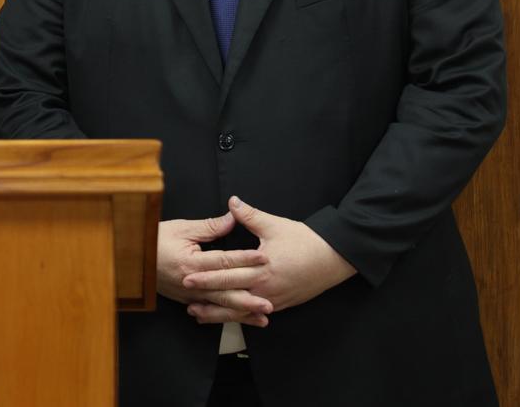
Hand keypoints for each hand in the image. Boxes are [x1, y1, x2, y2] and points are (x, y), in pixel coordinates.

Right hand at [157, 211, 272, 326]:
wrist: (131, 257)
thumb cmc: (155, 240)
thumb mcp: (181, 228)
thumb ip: (209, 227)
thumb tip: (232, 219)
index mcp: (190, 262)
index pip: (223, 261)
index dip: (245, 259)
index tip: (264, 258)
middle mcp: (191, 283)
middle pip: (225, 292)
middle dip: (249, 298)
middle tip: (269, 302)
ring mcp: (189, 295)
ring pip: (220, 306)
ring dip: (242, 312)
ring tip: (263, 316)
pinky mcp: (187, 301)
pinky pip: (211, 312)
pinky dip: (228, 317)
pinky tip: (242, 319)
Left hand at [182, 196, 356, 313]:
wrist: (335, 258)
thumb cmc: (305, 241)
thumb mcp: (275, 225)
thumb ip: (250, 215)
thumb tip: (232, 202)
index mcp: (261, 267)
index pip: (228, 273)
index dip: (206, 275)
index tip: (187, 275)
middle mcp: (266, 287)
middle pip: (230, 293)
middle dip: (206, 295)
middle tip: (185, 295)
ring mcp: (273, 299)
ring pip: (241, 310)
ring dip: (218, 313)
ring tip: (197, 314)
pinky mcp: (280, 305)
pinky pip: (254, 314)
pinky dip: (238, 317)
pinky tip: (226, 318)